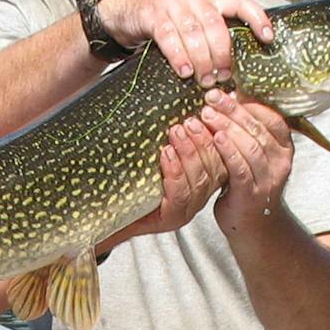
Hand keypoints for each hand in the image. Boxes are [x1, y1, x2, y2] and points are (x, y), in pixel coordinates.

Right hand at [95, 0, 272, 85]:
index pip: (240, 4)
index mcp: (209, 4)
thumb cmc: (162, 30)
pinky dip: (178, 55)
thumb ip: (208, 44)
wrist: (124, 15)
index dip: (257, 19)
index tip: (268, 39)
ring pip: (194, 32)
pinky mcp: (153, 14)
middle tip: (222, 78)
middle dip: (222, 54)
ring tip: (204, 81)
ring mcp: (173, 5)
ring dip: (202, 59)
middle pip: (216, 25)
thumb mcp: (189, 32)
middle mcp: (194, 0)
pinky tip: (183, 72)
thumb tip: (229, 78)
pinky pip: (169, 36)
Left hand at [114, 115, 226, 242]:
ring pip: (199, 180)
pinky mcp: (171, 219)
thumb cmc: (131, 183)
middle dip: (202, 142)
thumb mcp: (155, 155)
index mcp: (200, 181)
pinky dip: (175, 172)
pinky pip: (180, 195)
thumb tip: (181, 110)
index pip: (220, 158)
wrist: (109, 214)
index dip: (215, 137)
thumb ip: (172, 140)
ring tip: (176, 132)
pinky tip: (167, 154)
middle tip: (190, 121)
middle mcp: (198, 197)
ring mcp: (186, 210)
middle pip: (213, 169)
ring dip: (188, 153)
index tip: (208, 116)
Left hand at [199, 90, 293, 234]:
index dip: (248, 103)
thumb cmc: (248, 182)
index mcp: (284, 147)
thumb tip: (229, 97)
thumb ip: (248, 131)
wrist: (253, 224)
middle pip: (257, 129)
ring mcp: (268, 179)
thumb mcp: (254, 154)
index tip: (227, 91)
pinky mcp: (251, 193)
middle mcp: (281, 161)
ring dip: (227, 127)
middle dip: (232, 110)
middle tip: (211, 97)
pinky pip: (240, 167)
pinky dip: (228, 150)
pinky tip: (215, 137)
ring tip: (207, 114)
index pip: (271, 117)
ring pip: (250, 146)